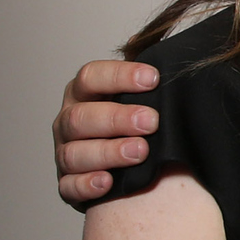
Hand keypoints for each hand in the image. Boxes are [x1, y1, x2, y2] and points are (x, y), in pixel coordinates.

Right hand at [55, 59, 159, 207]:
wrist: (133, 168)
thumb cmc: (138, 123)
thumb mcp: (144, 97)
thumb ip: (151, 78)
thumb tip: (173, 53)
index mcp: (85, 94)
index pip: (90, 77)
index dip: (119, 76)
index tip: (154, 79)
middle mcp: (69, 121)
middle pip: (81, 116)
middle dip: (117, 118)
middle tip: (151, 121)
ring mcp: (66, 153)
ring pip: (74, 152)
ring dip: (108, 151)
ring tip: (140, 152)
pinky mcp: (67, 185)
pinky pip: (69, 186)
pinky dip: (86, 184)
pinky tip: (108, 183)